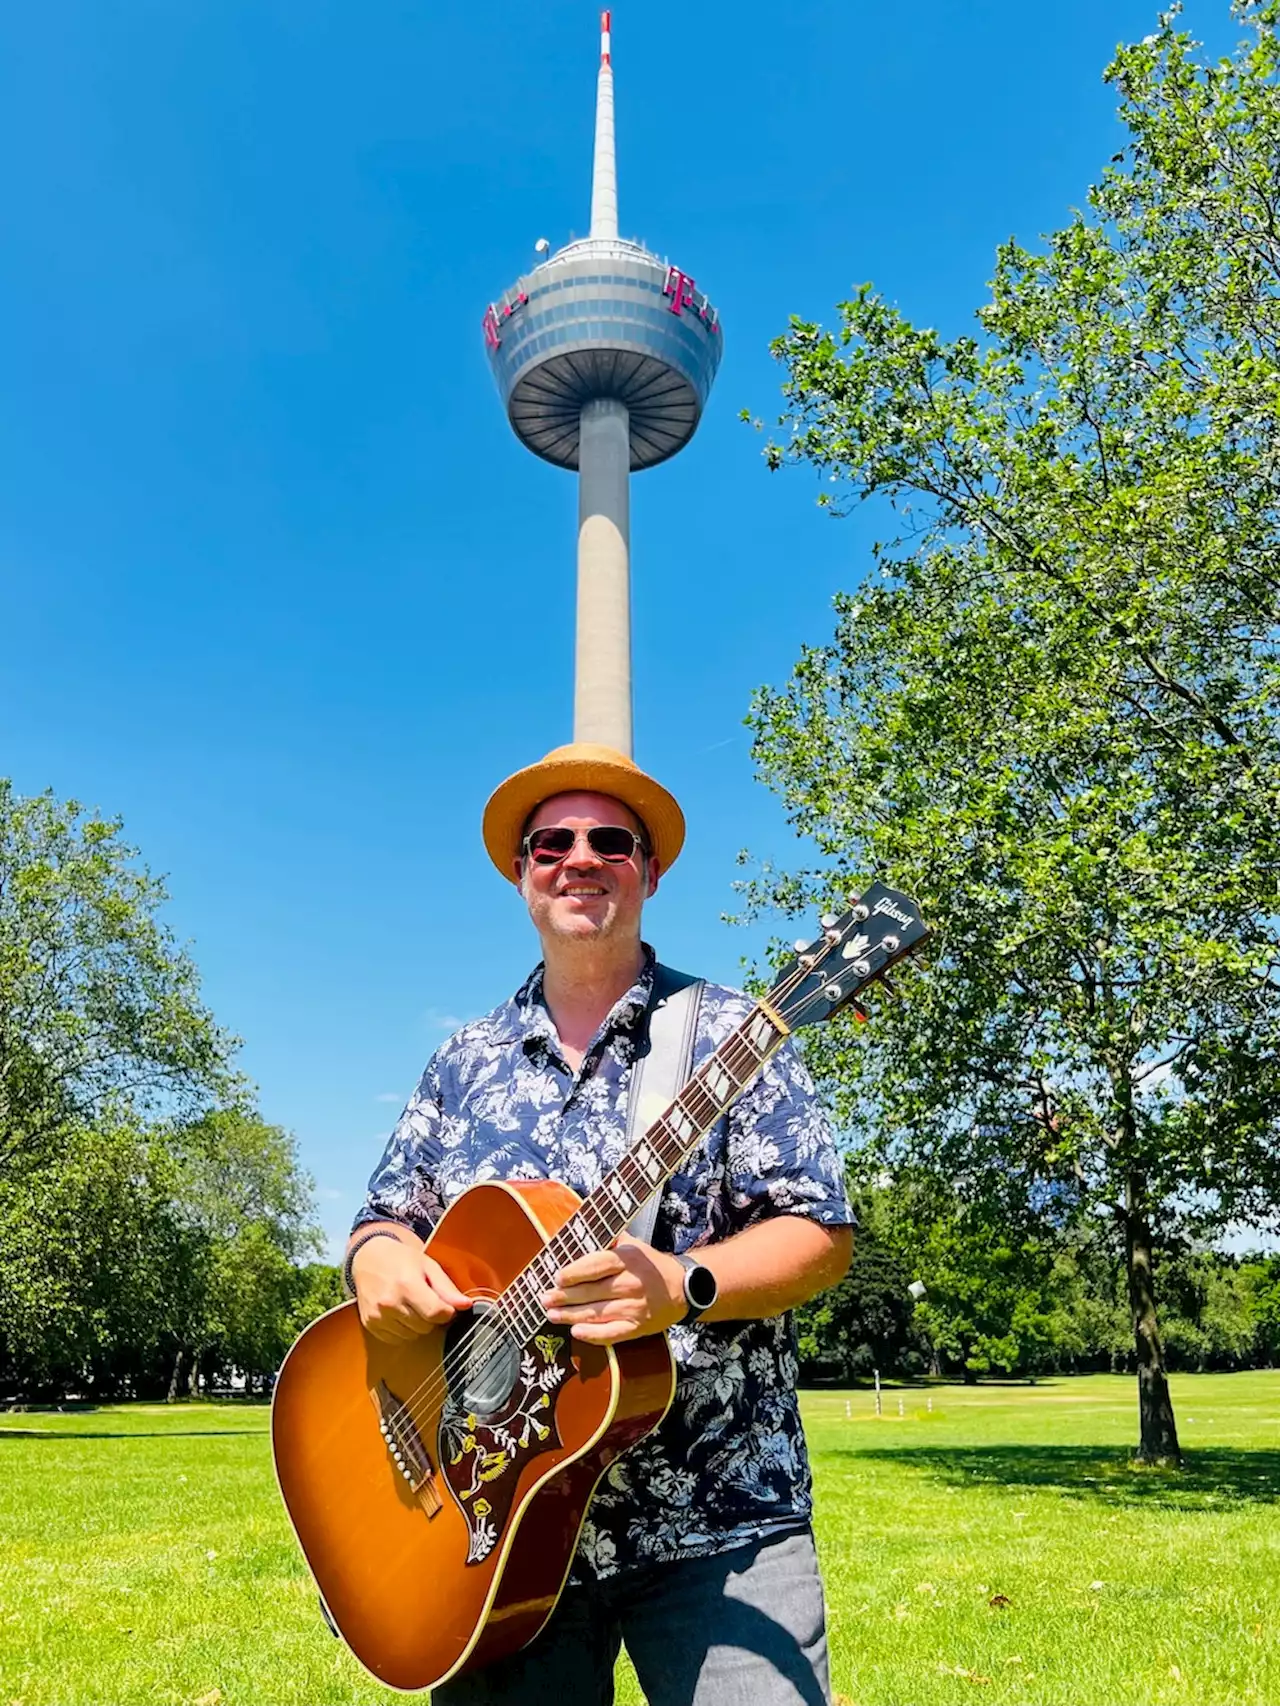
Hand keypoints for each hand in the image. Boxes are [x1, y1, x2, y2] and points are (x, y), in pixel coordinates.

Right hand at [351, 1234, 472, 1343]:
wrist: (368, 1257)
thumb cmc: (401, 1259)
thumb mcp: (428, 1266)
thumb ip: (447, 1288)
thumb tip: (466, 1305)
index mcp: (407, 1284)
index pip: (436, 1313)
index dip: (447, 1312)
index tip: (446, 1306)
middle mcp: (390, 1302)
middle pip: (425, 1327)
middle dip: (431, 1317)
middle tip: (425, 1300)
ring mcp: (378, 1315)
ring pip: (412, 1335)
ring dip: (417, 1324)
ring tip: (411, 1304)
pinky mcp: (370, 1324)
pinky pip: (396, 1339)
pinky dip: (402, 1330)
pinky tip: (400, 1312)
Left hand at [541, 1234, 686, 1344]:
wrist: (683, 1289)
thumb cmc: (650, 1264)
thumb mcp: (633, 1244)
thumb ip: (609, 1238)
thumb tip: (579, 1230)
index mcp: (628, 1260)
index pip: (597, 1265)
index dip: (575, 1272)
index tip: (557, 1276)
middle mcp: (631, 1283)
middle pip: (592, 1291)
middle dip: (564, 1296)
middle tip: (544, 1298)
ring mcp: (634, 1307)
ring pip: (598, 1313)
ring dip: (571, 1315)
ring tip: (551, 1314)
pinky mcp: (638, 1327)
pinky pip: (612, 1334)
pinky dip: (593, 1334)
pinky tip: (576, 1332)